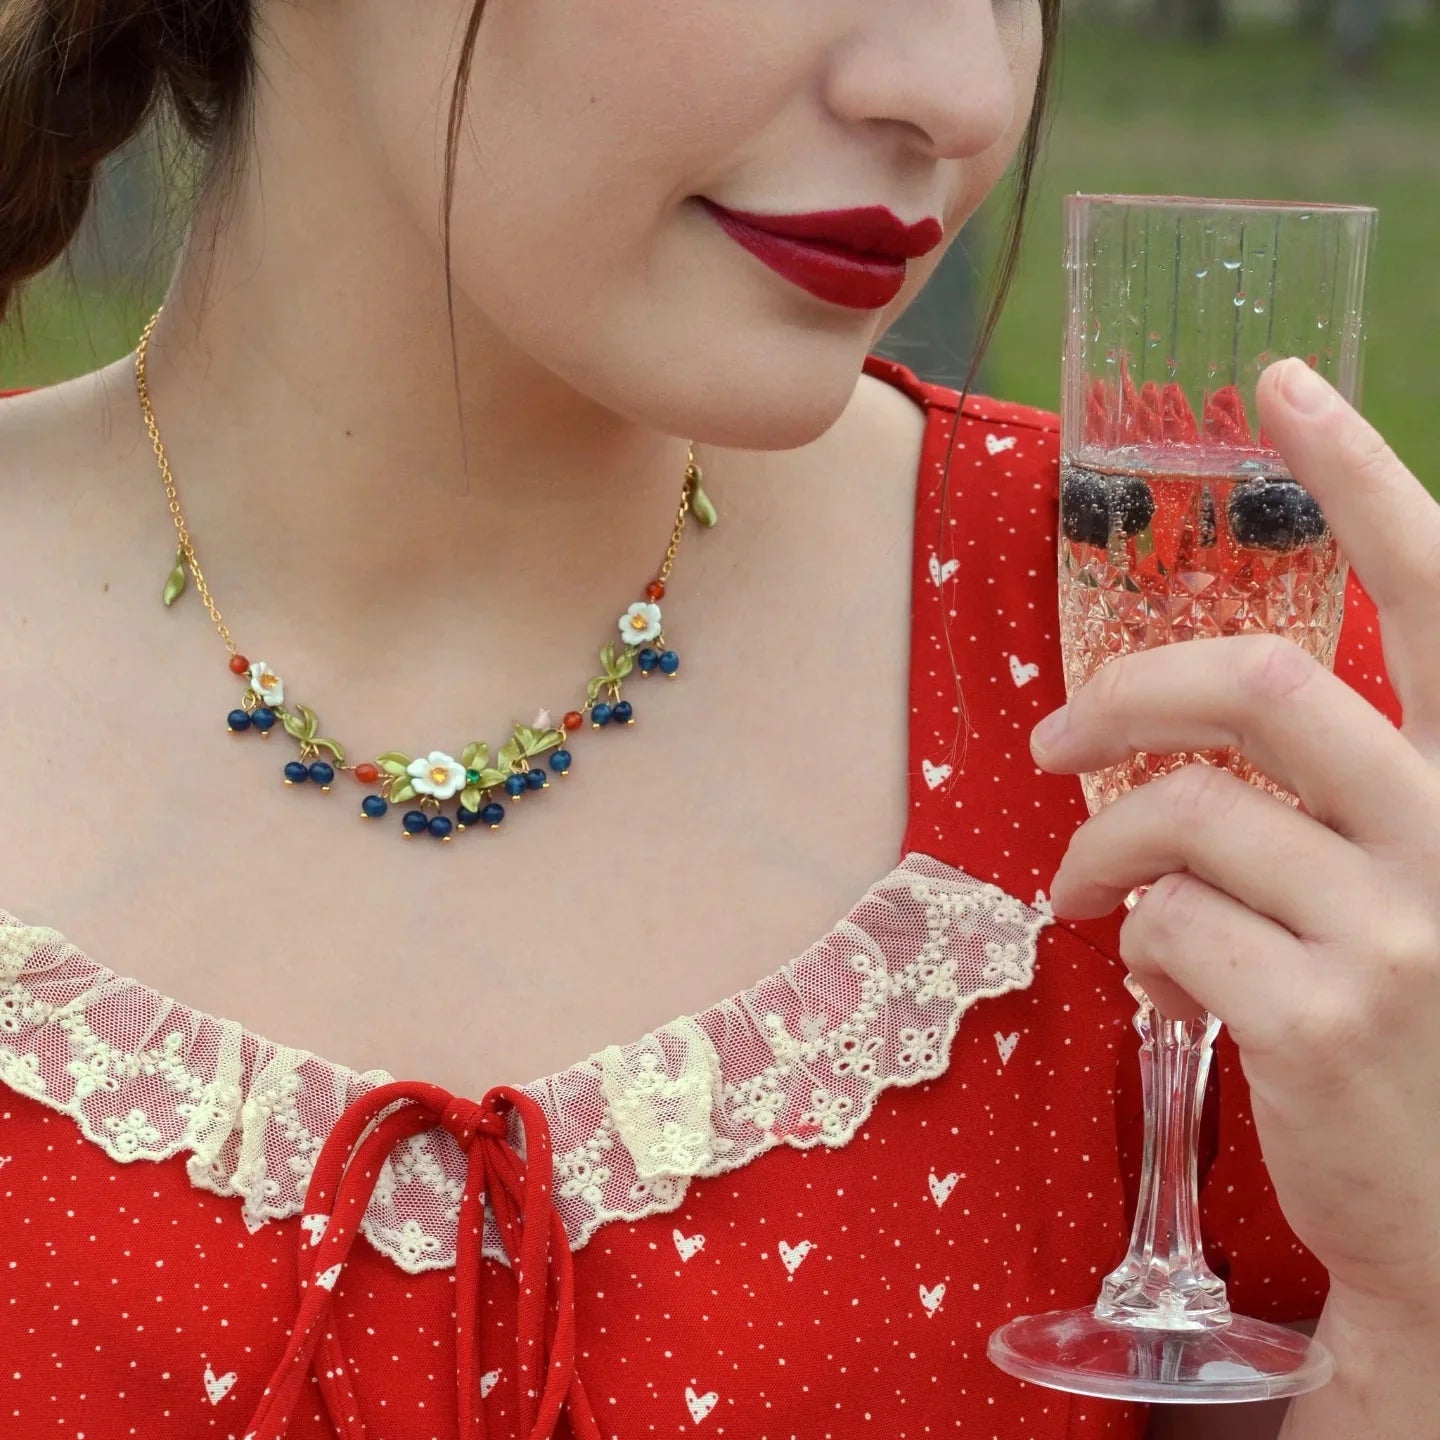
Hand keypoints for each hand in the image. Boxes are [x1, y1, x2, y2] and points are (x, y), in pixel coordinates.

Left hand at [1030, 356, 1439, 1327]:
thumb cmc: (1424, 1039)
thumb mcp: (1413, 890)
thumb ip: (1331, 802)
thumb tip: (1176, 755)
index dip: (1359, 473)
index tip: (1279, 383)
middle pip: (1260, 687)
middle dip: (1129, 694)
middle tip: (1051, 737)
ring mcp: (1398, 930)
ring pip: (1182, 816)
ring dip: (1100, 846)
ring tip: (1076, 891)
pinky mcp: (1319, 1019)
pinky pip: (1158, 927)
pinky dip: (1128, 942)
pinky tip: (1153, 982)